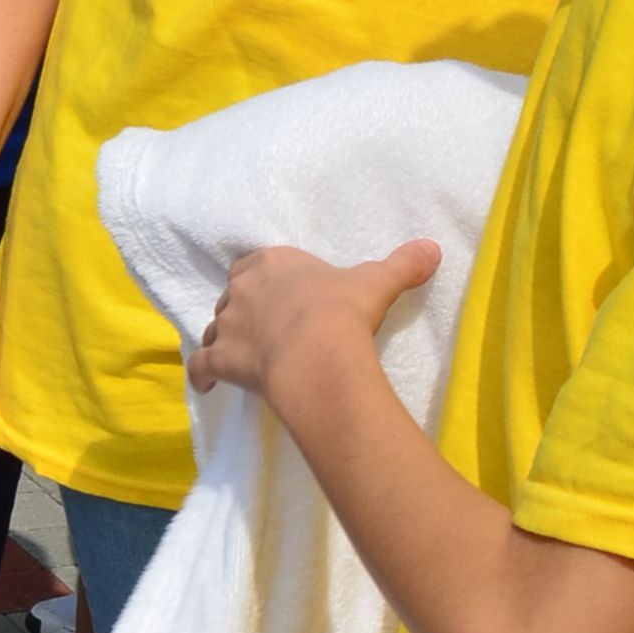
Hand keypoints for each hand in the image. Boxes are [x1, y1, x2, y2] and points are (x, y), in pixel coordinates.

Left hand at [187, 240, 440, 404]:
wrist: (317, 352)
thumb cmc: (343, 310)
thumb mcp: (377, 281)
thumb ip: (402, 264)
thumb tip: (432, 248)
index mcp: (272, 264)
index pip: (256, 265)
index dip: (264, 280)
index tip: (278, 295)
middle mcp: (241, 290)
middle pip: (234, 297)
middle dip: (244, 310)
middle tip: (267, 328)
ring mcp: (227, 325)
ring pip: (216, 328)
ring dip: (224, 339)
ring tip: (242, 355)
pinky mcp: (220, 360)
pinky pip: (201, 367)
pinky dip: (201, 375)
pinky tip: (206, 384)